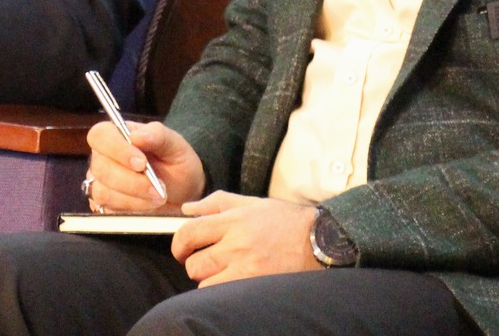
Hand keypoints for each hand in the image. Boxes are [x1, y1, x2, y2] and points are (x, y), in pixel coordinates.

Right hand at [84, 118, 205, 211]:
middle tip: (159, 187)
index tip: (142, 163)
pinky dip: (132, 210)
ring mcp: (100, 182)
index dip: (117, 149)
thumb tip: (136, 135)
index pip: (100, 135)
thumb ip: (157, 135)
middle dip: (132, 181)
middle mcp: (103, 157)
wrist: (183, 193)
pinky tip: (149, 206)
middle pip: (100, 167)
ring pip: (102, 192)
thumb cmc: (176, 163)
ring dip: (134, 198)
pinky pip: (107, 211)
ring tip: (159, 197)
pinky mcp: (103, 206)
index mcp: (116, 134)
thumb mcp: (175, 145)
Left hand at [171, 194, 318, 286]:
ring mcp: (246, 268)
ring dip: (208, 280)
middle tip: (205, 262)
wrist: (319, 241)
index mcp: (234, 219)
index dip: (178, 244)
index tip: (182, 250)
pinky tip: (232, 283)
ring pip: (205, 283)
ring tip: (222, 273)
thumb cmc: (285, 220)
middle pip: (194, 263)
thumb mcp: (252, 203)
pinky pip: (222, 295)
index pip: (189, 232)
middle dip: (194, 264)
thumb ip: (217, 203)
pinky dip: (221, 292)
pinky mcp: (255, 286)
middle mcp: (237, 244)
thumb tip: (187, 209)